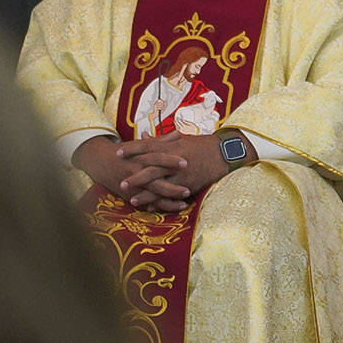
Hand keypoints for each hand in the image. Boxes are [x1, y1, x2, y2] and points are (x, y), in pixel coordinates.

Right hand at [73, 133, 190, 210]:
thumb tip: (178, 133)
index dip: (170, 160)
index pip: (157, 158)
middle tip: (188, 190)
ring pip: (151, 195)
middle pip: (154, 180)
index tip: (186, 162)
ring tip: (184, 203)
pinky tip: (173, 208)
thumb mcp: (141, 145)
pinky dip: (159, 206)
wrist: (101, 163)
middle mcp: (136, 172)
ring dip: (168, 200)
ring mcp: (133, 186)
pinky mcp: (131, 195)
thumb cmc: (127, 152)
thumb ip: (160, 141)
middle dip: (171, 187)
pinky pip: (147, 203)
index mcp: (140, 157)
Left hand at [119, 130, 233, 208]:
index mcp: (172, 146)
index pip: (148, 146)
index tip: (118, 152)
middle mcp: (175, 160)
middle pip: (151, 167)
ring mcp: (182, 173)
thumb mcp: (181, 139)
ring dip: (145, 193)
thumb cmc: (202, 145)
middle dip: (135, 175)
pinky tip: (151, 206)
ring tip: (132, 199)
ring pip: (160, 184)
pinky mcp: (189, 184)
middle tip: (121, 182)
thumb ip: (161, 139)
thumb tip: (144, 135)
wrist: (224, 153)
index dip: (133, 149)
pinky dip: (161, 201)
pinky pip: (172, 195)